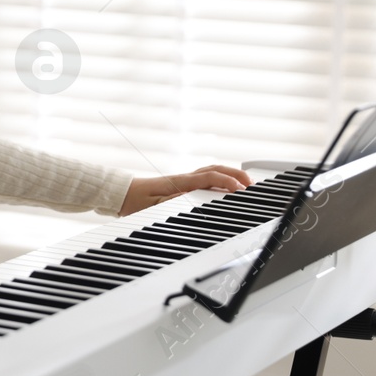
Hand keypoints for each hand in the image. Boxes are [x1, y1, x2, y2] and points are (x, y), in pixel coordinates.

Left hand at [119, 164, 251, 215]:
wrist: (123, 195)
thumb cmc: (137, 202)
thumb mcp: (153, 206)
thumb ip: (172, 202)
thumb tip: (189, 199)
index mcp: (180, 182)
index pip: (209, 177)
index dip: (227, 182)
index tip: (241, 189)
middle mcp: (184, 178)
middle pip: (215, 169)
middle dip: (236, 174)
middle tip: (251, 184)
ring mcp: (184, 179)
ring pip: (212, 170)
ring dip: (230, 174)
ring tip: (245, 183)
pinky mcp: (183, 183)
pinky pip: (206, 176)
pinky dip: (221, 177)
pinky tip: (227, 185)